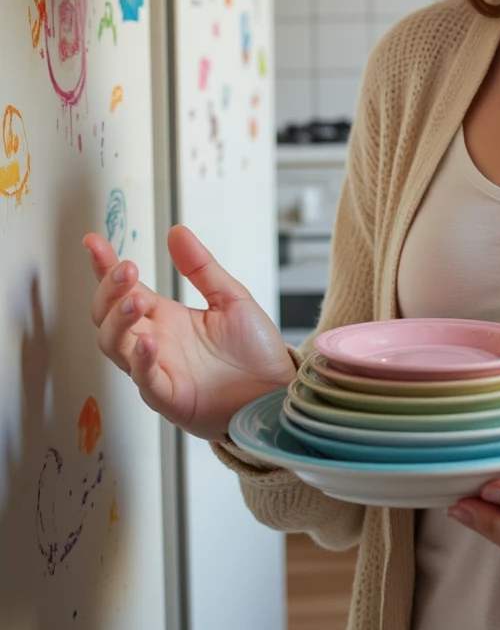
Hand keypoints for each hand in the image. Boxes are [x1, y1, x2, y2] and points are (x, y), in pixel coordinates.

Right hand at [83, 224, 296, 441]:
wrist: (275, 393)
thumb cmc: (253, 353)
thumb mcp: (231, 298)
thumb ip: (201, 268)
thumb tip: (177, 232)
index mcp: (165, 317)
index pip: (124, 289)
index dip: (104, 266)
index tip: (94, 242)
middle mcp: (154, 342)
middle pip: (108, 316)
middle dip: (109, 290)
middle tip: (126, 270)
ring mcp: (158, 369)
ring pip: (114, 346)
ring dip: (118, 320)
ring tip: (136, 299)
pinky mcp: (169, 397)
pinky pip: (145, 379)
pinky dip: (141, 360)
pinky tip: (148, 341)